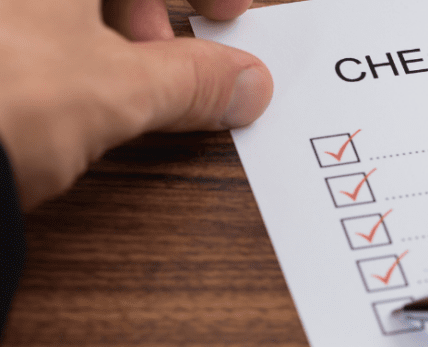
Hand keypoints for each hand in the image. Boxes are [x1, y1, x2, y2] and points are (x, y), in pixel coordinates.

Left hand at [0, 0, 272, 209]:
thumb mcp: (114, 92)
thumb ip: (192, 81)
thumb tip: (242, 82)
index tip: (227, 14)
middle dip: (143, 9)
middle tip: (162, 57)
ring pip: (53, 4)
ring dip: (94, 27)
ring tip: (102, 84)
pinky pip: (21, 27)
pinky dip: (45, 43)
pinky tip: (48, 83)